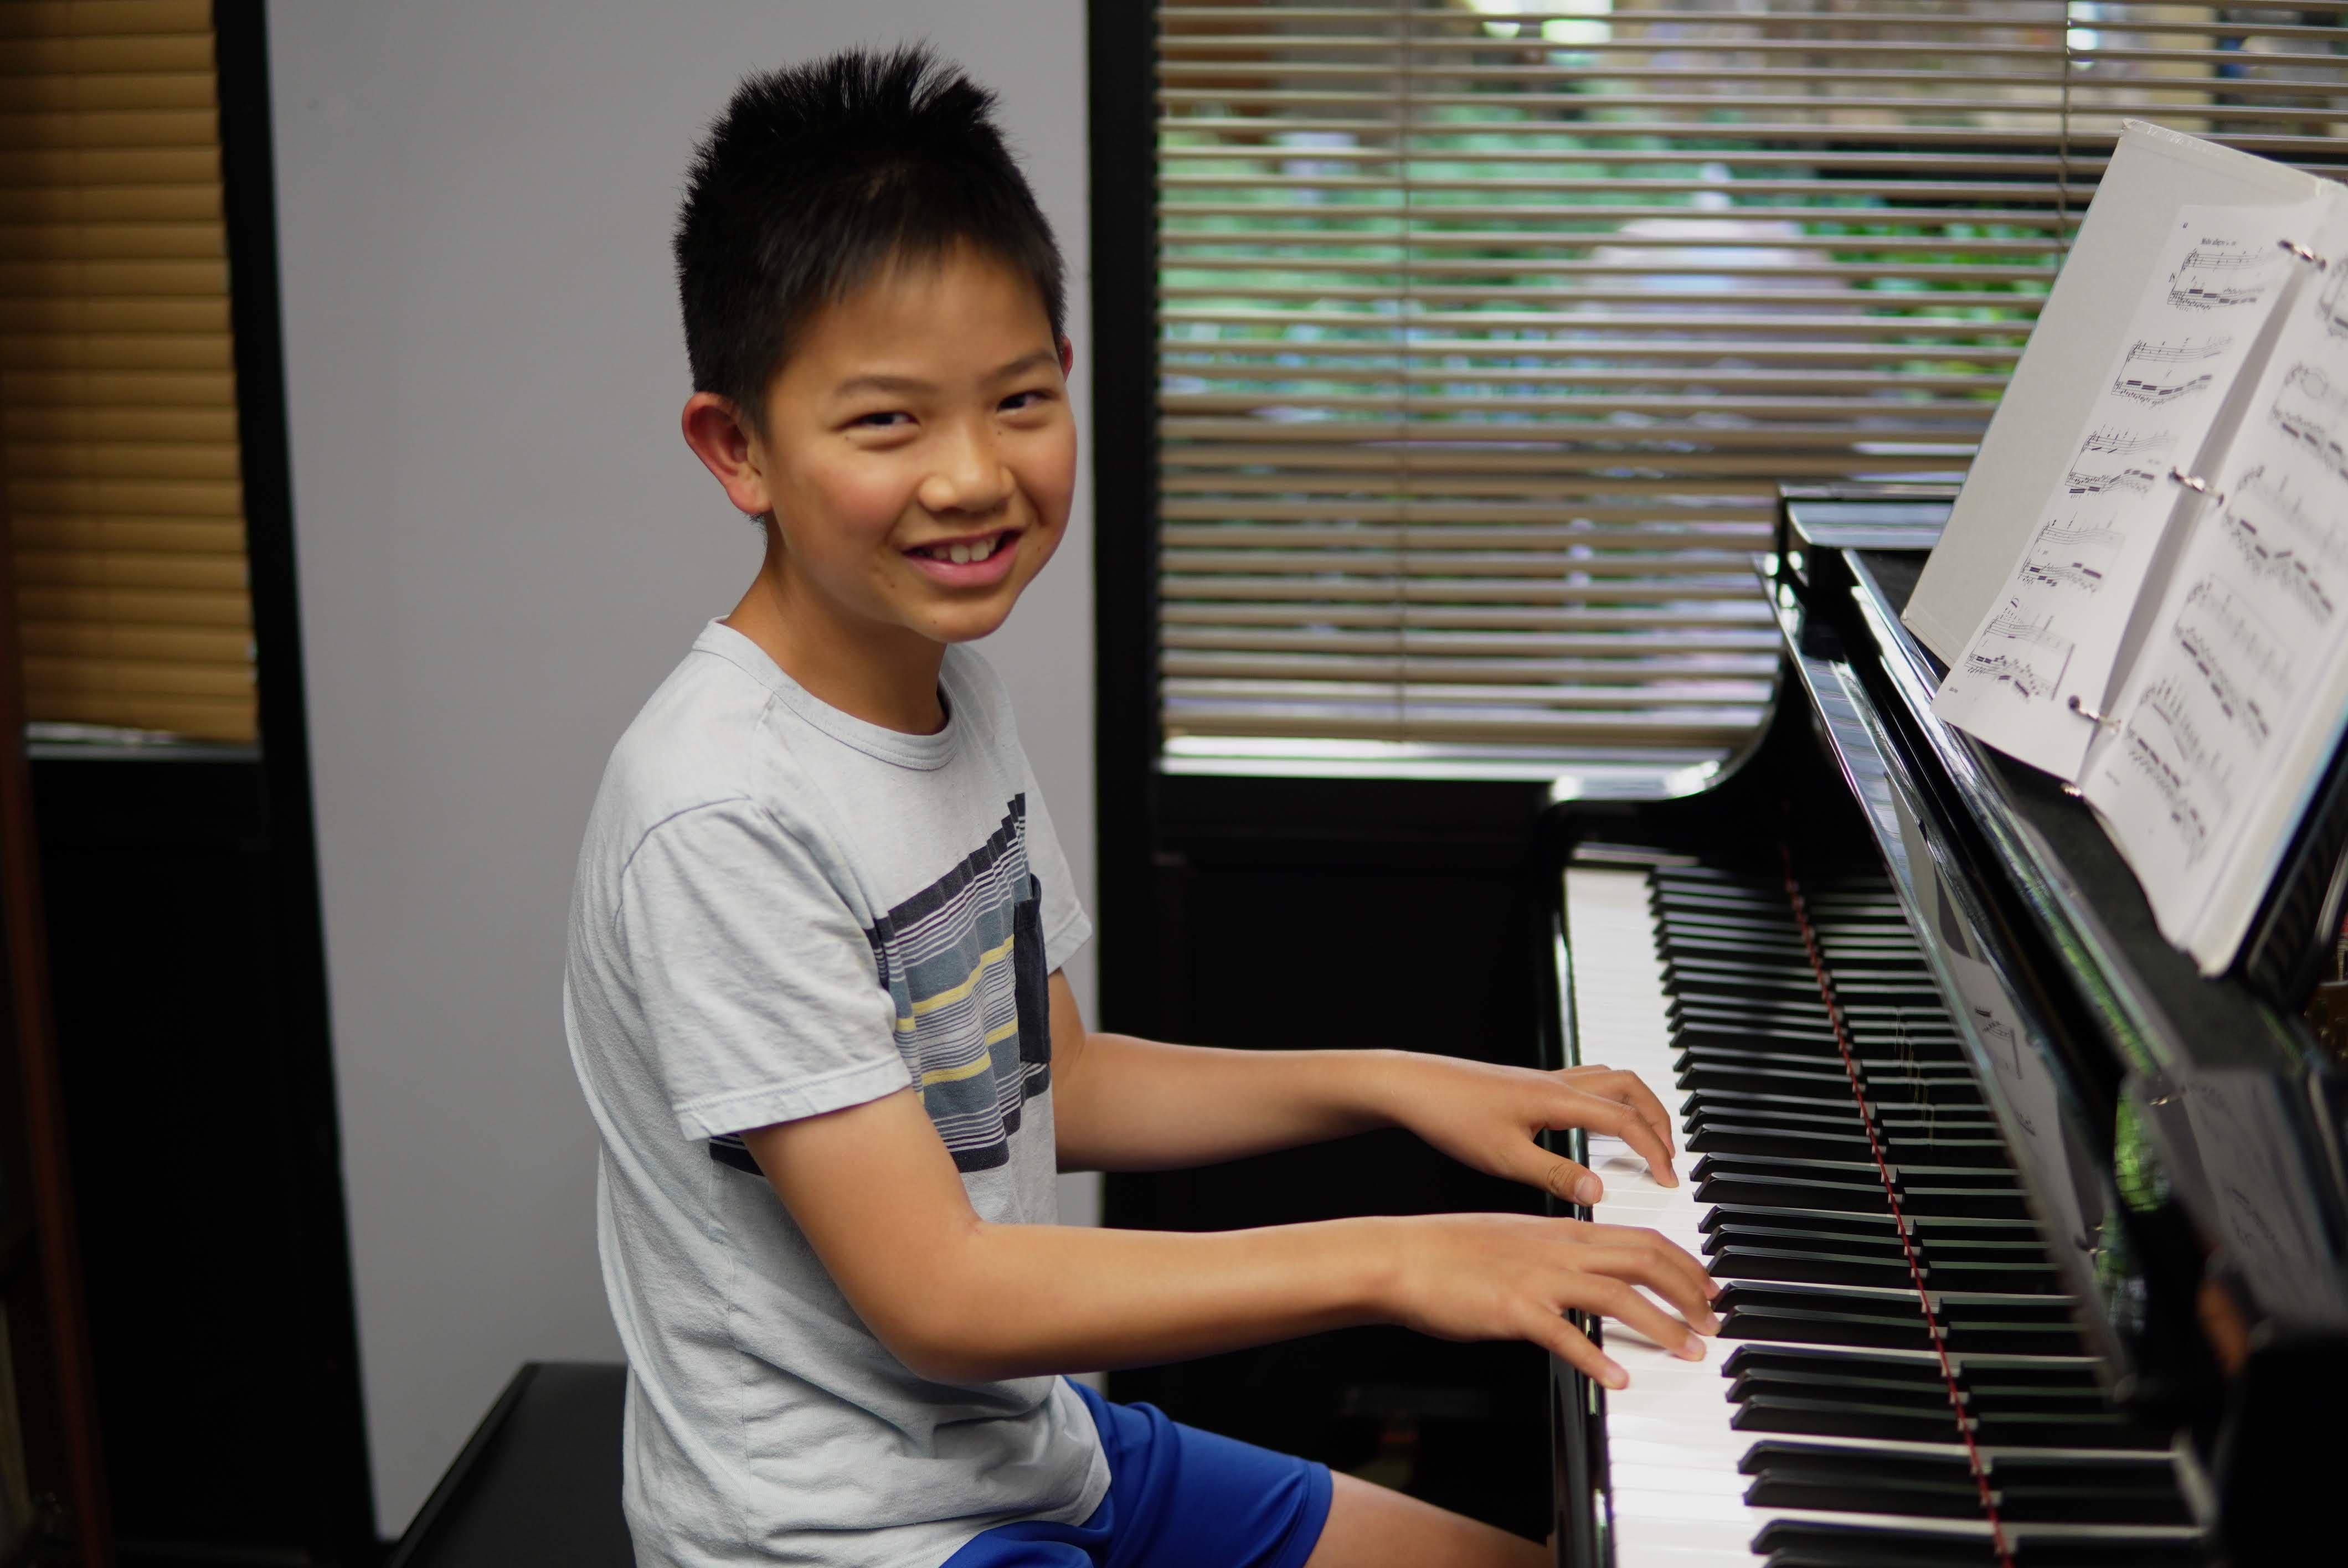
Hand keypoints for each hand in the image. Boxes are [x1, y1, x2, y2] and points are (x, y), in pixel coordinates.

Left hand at [1378, 1055, 1678, 1203]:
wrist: (1413, 1085)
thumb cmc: (1451, 1117)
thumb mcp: (1504, 1157)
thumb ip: (1555, 1175)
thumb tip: (1601, 1191)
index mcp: (1557, 1099)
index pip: (1625, 1120)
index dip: (1654, 1150)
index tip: (1670, 1181)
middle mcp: (1558, 1082)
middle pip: (1630, 1087)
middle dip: (1658, 1120)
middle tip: (1670, 1156)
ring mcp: (1544, 1079)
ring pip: (1611, 1079)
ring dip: (1637, 1105)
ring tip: (1647, 1139)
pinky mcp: (1530, 1084)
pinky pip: (1587, 1081)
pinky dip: (1609, 1100)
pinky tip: (1599, 1125)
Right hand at [1381, 1213, 1718, 1388]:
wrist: (1401, 1256)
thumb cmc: (1450, 1251)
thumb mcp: (1515, 1239)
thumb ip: (1557, 1252)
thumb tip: (1591, 1271)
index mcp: (1562, 1230)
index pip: (1642, 1238)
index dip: (1685, 1264)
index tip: (1709, 1288)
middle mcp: (1558, 1248)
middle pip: (1645, 1260)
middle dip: (1690, 1292)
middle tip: (1714, 1322)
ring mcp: (1537, 1278)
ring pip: (1619, 1295)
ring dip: (1662, 1325)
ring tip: (1688, 1351)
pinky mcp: (1513, 1309)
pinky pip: (1566, 1334)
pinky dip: (1598, 1357)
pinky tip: (1618, 1378)